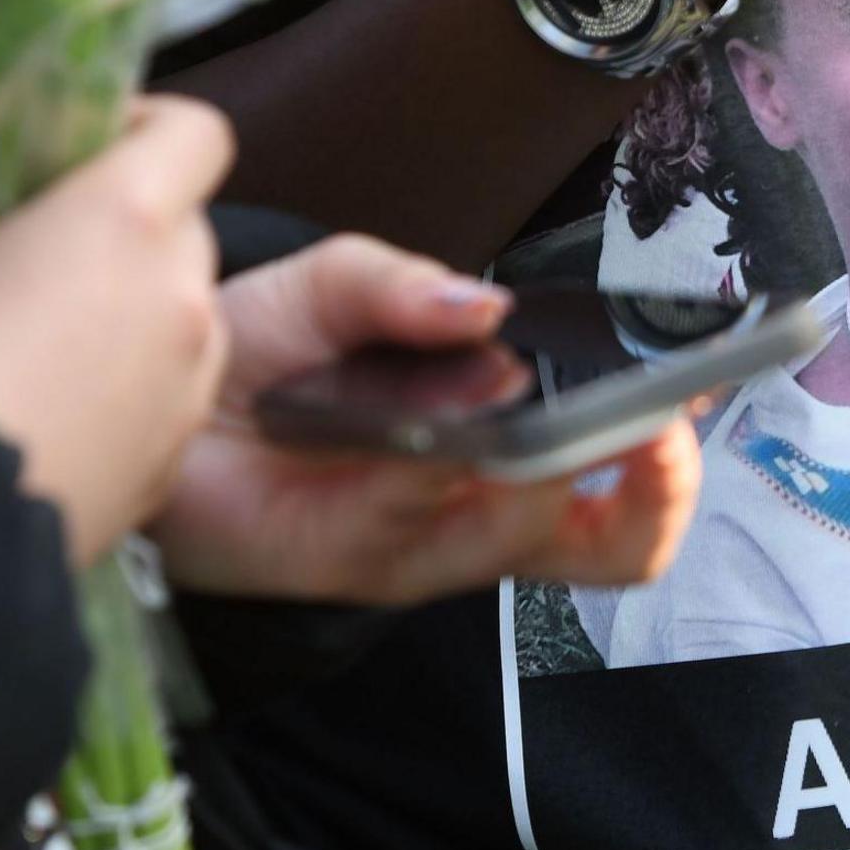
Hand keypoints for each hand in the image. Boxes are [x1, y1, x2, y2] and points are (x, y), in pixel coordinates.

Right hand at [0, 97, 233, 566]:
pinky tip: (48, 417)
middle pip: (186, 228)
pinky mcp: (170, 467)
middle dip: (125, 228)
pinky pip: (167, 403)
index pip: (199, 132)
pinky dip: (127, 393)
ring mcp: (189, 389)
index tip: (81, 149)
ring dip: (133, 313)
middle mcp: (182, 298)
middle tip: (40, 248)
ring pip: (184, 319)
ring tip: (42, 341)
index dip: (147, 128)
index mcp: (126, 221)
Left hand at [149, 235, 703, 606]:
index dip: (676, 444)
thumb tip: (490, 309)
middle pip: (614, 543)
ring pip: (534, 539)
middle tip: (660, 430)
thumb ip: (406, 286)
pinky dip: (448, 476)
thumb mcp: (336, 284)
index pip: (624, 467)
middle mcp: (481, 504)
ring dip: (555, 473)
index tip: (706, 382)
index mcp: (504, 437)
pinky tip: (449, 433)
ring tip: (553, 415)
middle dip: (655, 492)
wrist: (143, 394)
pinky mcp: (358, 566)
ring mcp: (427, 542)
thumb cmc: (255, 348)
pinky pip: (429, 531)